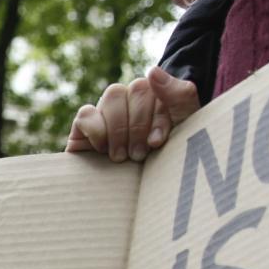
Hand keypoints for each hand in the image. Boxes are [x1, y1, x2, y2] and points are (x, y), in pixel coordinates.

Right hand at [65, 67, 200, 161]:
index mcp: (157, 97)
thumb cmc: (166, 161)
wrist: (139, 197)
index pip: (155, 89)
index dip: (155, 116)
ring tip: (121, 156)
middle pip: (132, 89)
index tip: (157, 143)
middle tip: (139, 154)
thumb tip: (152, 71)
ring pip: (112, 97)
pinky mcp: (83, 128)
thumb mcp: (185, 127)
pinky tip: (102, 150)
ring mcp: (106, 112)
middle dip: (138, 125)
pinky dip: (97, 131)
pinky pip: (85, 115)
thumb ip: (179, 95)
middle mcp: (131, 100)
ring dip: (119, 128)